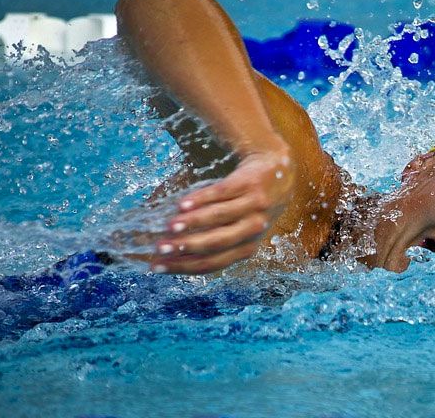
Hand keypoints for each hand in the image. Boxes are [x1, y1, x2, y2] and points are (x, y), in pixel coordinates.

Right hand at [151, 145, 294, 273]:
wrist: (278, 169)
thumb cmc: (250, 204)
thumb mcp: (239, 227)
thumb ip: (211, 238)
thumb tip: (168, 249)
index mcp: (247, 247)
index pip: (212, 263)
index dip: (184, 266)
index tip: (156, 266)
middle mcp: (253, 229)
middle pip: (216, 243)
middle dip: (186, 247)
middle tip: (160, 248)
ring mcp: (254, 206)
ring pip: (220, 217)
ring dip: (192, 223)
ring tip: (170, 226)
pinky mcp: (250, 183)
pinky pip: (222, 193)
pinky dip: (201, 199)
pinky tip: (182, 204)